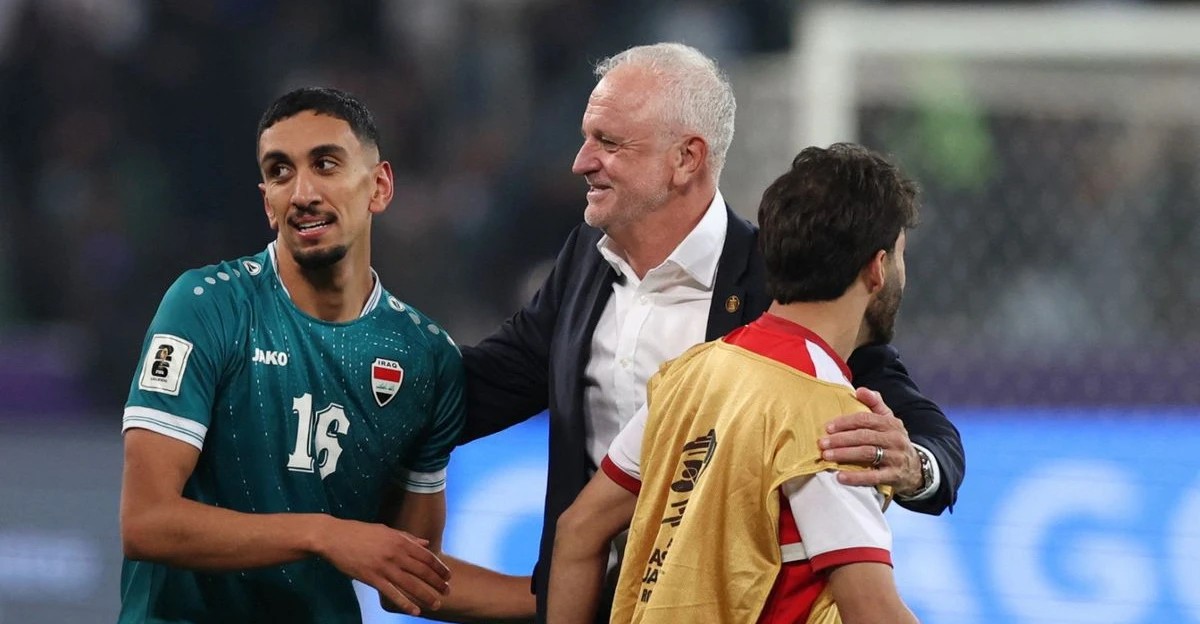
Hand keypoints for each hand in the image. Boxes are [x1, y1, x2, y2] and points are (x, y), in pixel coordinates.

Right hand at [316, 518, 451, 615]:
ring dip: (426, 595)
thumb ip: (407, 538)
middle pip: (422, 571)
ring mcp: (384, 567)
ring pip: (410, 584)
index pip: (426, 556)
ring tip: (436, 604)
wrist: (334, 537)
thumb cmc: (360, 532)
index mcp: (400, 541)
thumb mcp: (386, 530)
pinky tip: (414, 611)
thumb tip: (425, 543)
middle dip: (437, 583)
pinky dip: (405, 603)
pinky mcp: (372, 578)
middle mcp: (396, 554)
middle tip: (448, 592)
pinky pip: (392, 593)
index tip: (448, 576)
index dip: (439, 567)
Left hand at [819, 387, 923, 495]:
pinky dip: (856, 477)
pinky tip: (840, 476)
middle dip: (841, 439)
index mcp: (890, 423)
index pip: (865, 419)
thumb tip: (860, 389)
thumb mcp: (889, 420)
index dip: (845, 422)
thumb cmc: (894, 441)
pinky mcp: (893, 476)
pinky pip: (873, 477)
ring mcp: (895, 458)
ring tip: (827, 457)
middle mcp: (894, 439)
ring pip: (867, 453)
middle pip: (864, 436)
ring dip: (845, 455)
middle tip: (822, 444)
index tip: (828, 427)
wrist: (916, 468)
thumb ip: (875, 404)